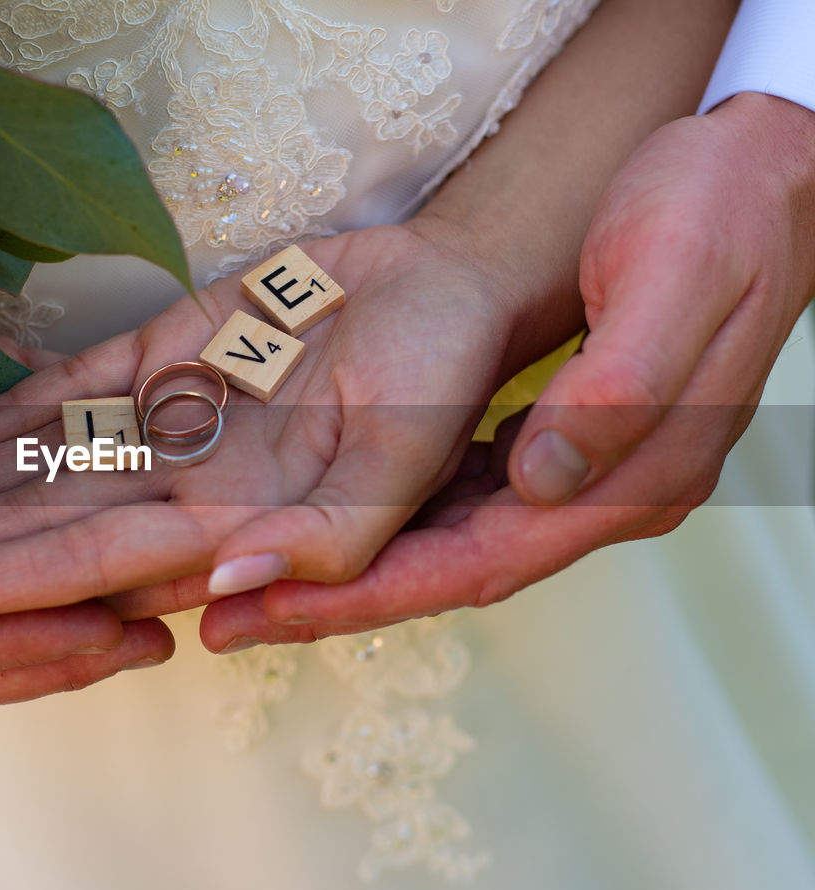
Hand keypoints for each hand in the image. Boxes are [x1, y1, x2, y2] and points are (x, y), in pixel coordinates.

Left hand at [0, 224, 520, 627]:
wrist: (443, 287)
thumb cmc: (441, 379)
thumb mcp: (406, 462)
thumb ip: (330, 538)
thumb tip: (232, 592)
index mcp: (235, 523)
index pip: (95, 564)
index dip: (2, 585)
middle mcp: (188, 484)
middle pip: (46, 524)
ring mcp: (171, 420)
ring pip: (47, 463)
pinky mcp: (165, 354)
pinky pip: (78, 392)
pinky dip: (13, 412)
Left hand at [199, 93, 814, 646]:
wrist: (759, 178)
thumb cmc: (720, 214)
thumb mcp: (677, 281)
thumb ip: (619, 390)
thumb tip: (544, 477)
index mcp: (633, 476)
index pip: (479, 563)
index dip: (368, 592)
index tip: (270, 605)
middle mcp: (602, 494)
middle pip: (445, 572)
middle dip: (333, 601)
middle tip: (224, 618)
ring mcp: (580, 473)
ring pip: (441, 545)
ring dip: (347, 570)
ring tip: (247, 584)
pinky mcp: (557, 444)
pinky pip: (454, 502)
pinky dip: (382, 521)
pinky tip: (322, 521)